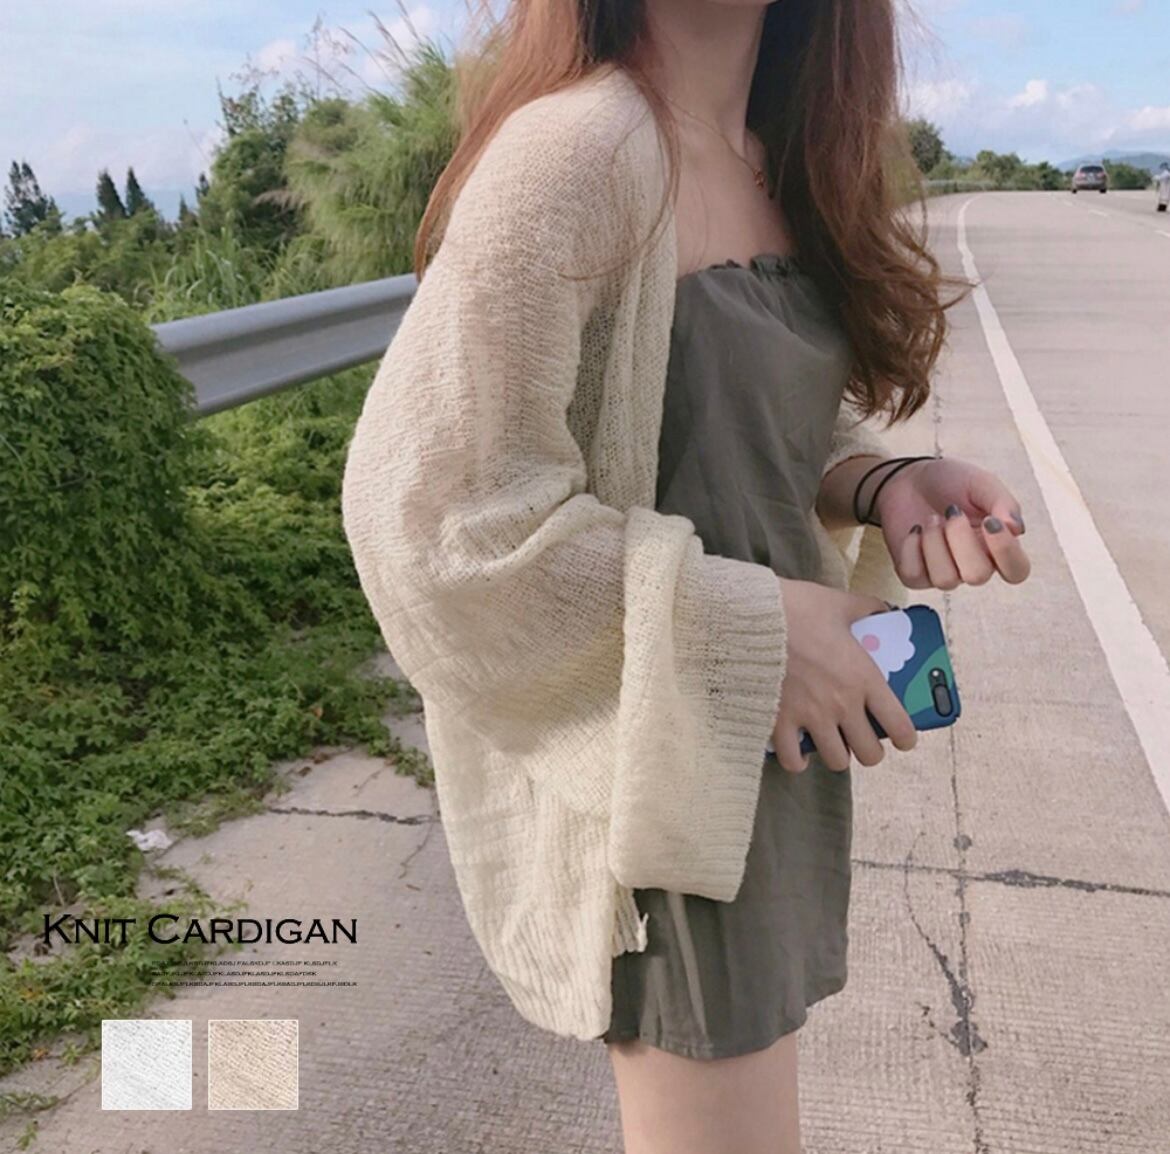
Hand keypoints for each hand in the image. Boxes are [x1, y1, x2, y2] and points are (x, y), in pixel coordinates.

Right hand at [772, 579, 918, 773]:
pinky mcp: (779, 721)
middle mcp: (842, 704)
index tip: (901, 737)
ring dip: (837, 754)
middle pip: (870, 754)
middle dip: (869, 750)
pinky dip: (797, 760)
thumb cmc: (796, 609)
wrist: (749, 617)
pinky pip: (793, 759)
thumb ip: (865, 609)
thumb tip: (882, 609)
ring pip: (837, 762)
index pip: (900, 726)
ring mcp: (810, 716)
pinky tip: (798, 751)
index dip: (906, 738)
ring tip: (831, 742)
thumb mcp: (837, 603)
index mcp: (863, 677)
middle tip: (860, 737)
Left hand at [870, 457, 1031, 589]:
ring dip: (934, 542)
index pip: (1016, 571)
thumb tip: (1015, 528)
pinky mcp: (916, 574)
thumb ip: (1003, 503)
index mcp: (998, 545)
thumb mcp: (981, 483)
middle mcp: (974, 565)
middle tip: (951, 511)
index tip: (990, 521)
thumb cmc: (950, 481)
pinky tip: (915, 530)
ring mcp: (944, 572)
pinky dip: (911, 548)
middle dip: (960, 540)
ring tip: (931, 518)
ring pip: (945, 580)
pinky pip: (914, 576)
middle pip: (977, 576)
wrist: (909, 478)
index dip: (1006, 552)